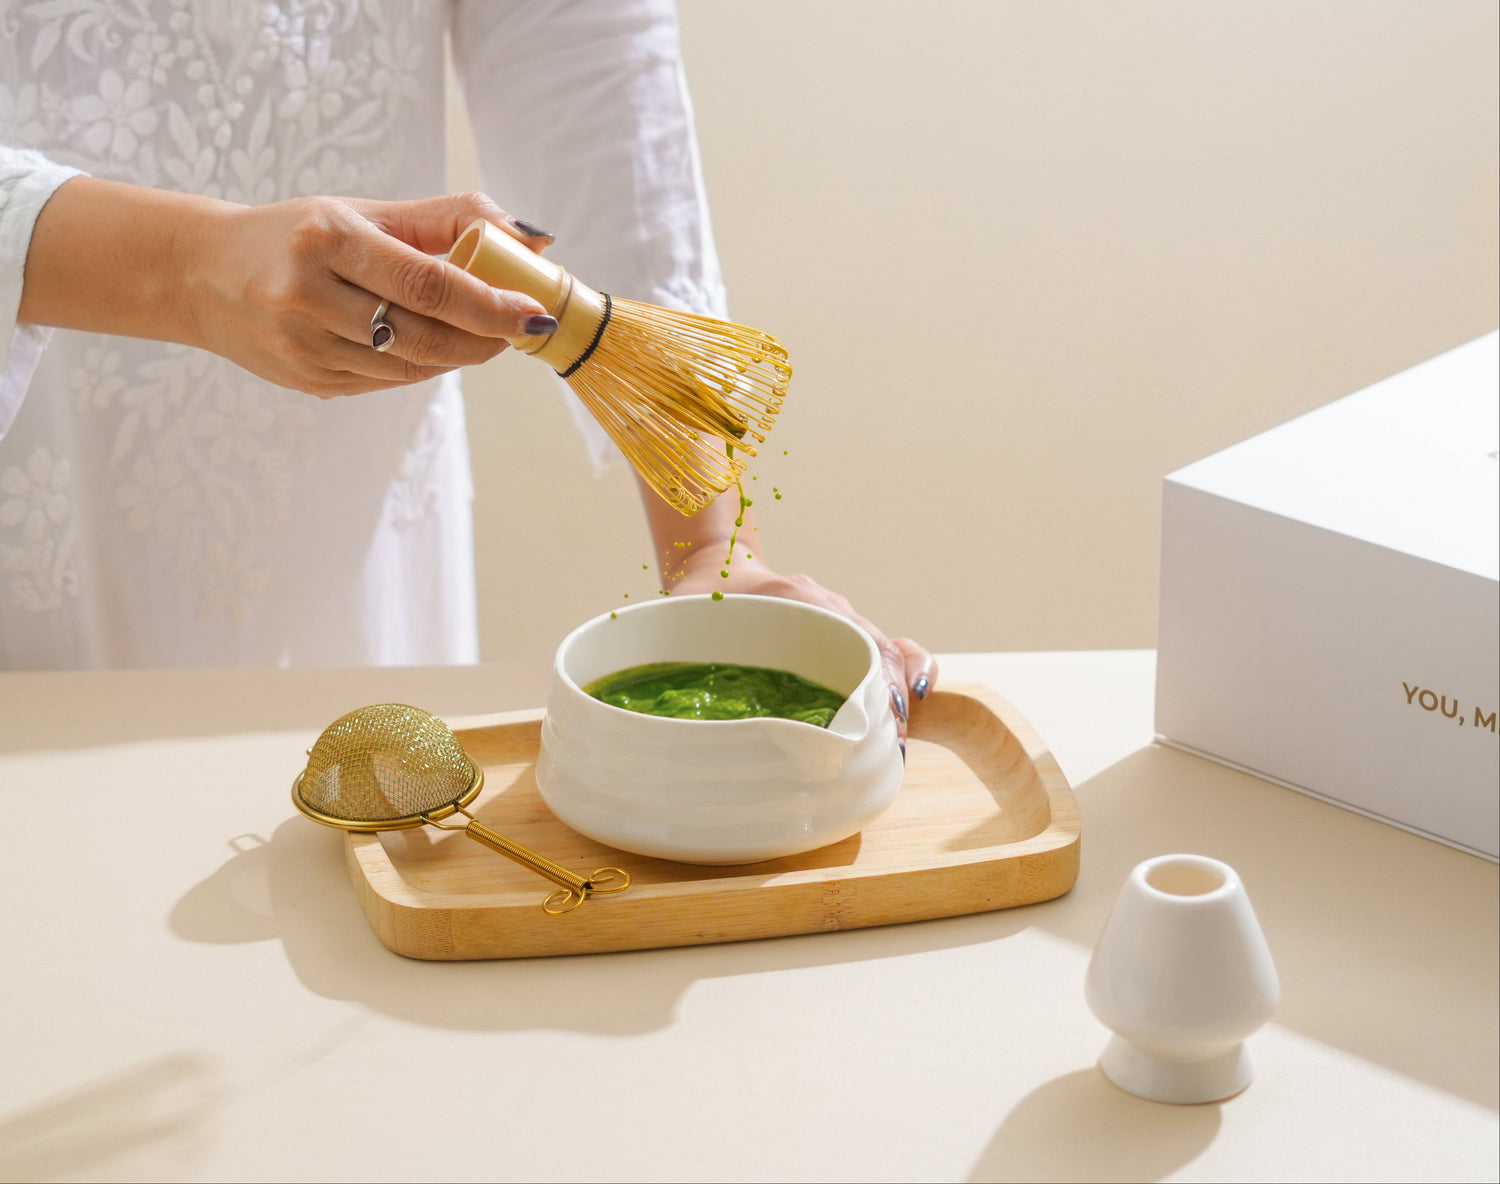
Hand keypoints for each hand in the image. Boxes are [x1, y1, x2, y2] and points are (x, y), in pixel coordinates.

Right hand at [21, 179, 554, 396]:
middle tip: (519, 326)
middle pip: (424, 334)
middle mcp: (307, 295)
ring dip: (459, 355)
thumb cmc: (299, 235)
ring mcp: (302, 346)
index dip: (489, 305)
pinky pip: (387, 383)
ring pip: (410, 367)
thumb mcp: (364, 213)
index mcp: (326, 240)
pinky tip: (431, 347)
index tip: (533, 313)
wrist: (201, 274)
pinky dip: (422, 368)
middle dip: (485, 337)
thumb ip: (449, 220)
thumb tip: (534, 237)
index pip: (427, 283)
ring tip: (481, 333)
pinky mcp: (306, 380)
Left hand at [639, 478, 936, 753]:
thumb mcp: (684, 613)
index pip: (851, 636)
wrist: (718, 564)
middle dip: (891, 701)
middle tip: (890, 747)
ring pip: (890, 654)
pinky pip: (886, 656)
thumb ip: (673, 644)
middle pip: (881, 652)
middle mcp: (830, 609)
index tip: (882, 716)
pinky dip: (898, 686)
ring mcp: (842, 621)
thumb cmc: (698, 596)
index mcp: (797, 598)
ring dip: (896, 701)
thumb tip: (649, 696)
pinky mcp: (844, 636)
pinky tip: (895, 726)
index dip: (872, 680)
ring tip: (893, 748)